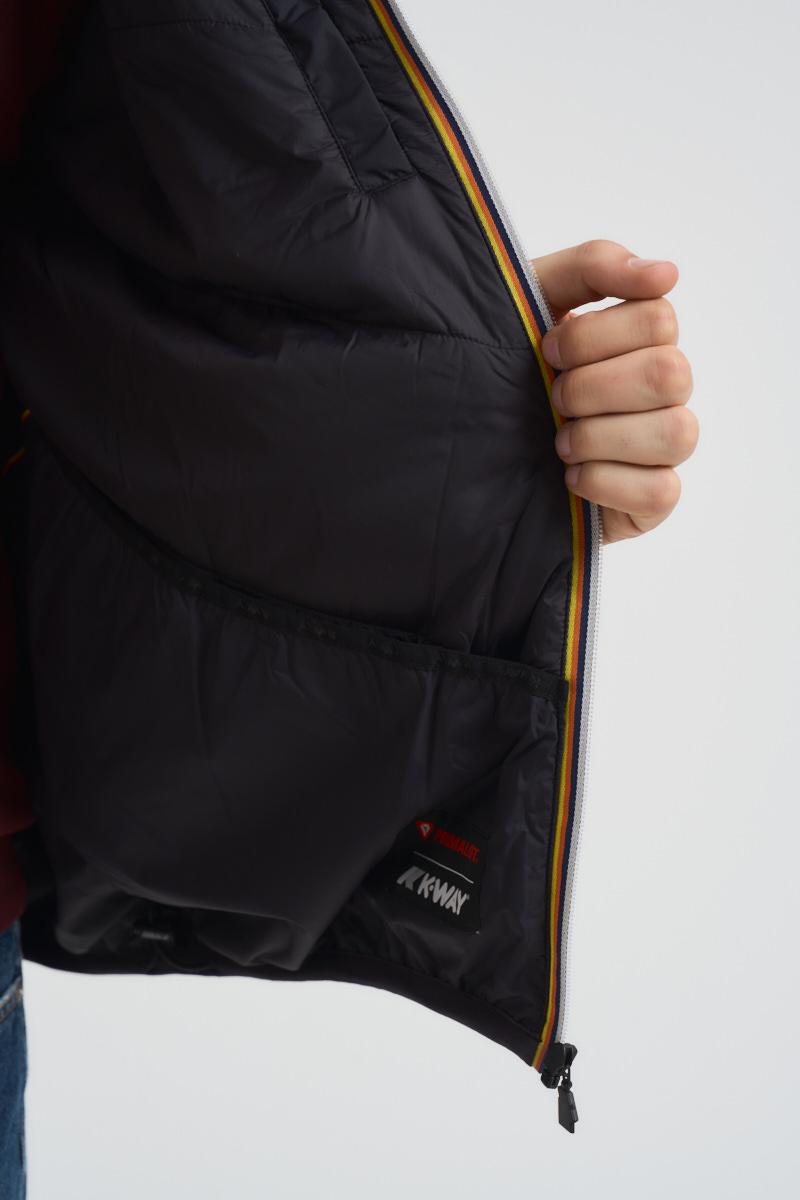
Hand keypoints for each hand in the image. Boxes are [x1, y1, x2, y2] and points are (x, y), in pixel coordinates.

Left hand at [529, 240, 697, 542]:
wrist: (469, 442)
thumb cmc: (509, 364)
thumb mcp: (535, 299)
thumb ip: (594, 266)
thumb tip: (667, 273)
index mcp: (644, 339)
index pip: (658, 318)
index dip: (593, 336)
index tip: (548, 350)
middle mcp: (665, 391)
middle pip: (670, 373)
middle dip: (593, 386)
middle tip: (553, 397)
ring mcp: (664, 448)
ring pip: (676, 433)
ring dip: (602, 436)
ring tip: (560, 442)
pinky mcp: (652, 500)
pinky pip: (660, 492)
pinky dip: (606, 483)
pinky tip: (570, 478)